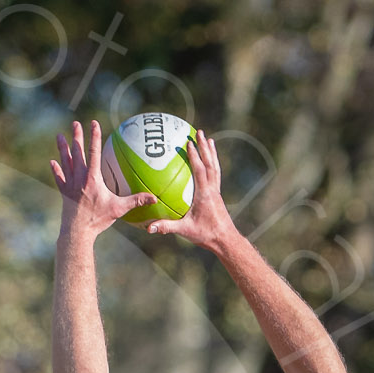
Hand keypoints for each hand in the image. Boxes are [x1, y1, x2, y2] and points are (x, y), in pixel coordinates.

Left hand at [50, 120, 154, 238]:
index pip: (93, 152)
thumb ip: (136, 201)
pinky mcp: (64, 194)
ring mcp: (70, 186)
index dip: (94, 137)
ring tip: (59, 136)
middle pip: (77, 153)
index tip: (93, 123)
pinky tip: (52, 162)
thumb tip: (154, 197)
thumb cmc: (97, 220)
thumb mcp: (119, 209)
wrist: (77, 233)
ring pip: (65, 163)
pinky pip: (59, 179)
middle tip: (75, 123)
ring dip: (62, 149)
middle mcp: (79, 179)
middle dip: (76, 136)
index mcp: (92, 179)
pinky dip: (56, 170)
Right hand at [146, 128, 237, 251]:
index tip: (189, 143)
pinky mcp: (217, 195)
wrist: (224, 240)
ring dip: (211, 152)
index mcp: (205, 195)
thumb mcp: (185, 231)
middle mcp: (213, 189)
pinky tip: (209, 160)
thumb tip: (149, 227)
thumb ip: (167, 227)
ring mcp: (216, 191)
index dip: (195, 157)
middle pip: (210, 163)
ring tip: (208, 139)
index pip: (200, 172)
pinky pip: (215, 174)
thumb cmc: (205, 235)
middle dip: (205, 147)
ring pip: (215, 167)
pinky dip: (213, 163)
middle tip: (200, 132)